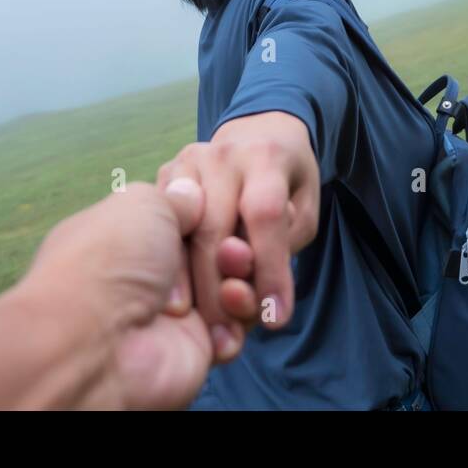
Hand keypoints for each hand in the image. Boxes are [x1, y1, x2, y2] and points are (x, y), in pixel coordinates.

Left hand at [20, 179, 254, 408]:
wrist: (99, 339)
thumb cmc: (112, 259)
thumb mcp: (145, 202)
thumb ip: (180, 197)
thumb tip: (196, 196)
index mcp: (132, 233)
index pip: (189, 217)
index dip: (213, 213)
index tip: (229, 207)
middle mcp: (152, 272)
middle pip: (216, 249)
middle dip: (232, 245)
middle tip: (232, 249)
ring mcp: (176, 311)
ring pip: (232, 284)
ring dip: (240, 275)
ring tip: (233, 278)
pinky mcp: (196, 345)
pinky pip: (236, 324)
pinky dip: (241, 313)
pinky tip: (232, 305)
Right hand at [156, 111, 320, 360]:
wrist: (257, 131)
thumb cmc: (286, 180)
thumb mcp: (304, 205)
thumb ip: (285, 241)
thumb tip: (257, 291)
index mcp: (266, 156)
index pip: (265, 214)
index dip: (270, 269)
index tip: (276, 318)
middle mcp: (222, 154)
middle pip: (215, 229)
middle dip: (221, 288)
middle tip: (230, 335)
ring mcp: (187, 163)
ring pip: (182, 232)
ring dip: (190, 285)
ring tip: (202, 326)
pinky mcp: (165, 175)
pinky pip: (163, 227)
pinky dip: (171, 267)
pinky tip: (178, 298)